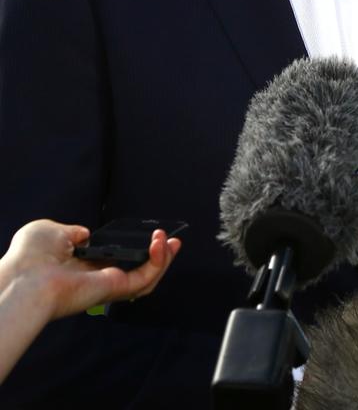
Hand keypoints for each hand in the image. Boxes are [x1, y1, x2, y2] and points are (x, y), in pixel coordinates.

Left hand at [0, 219, 180, 319]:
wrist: (23, 278)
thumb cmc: (29, 257)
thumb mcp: (51, 231)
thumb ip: (72, 231)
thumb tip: (85, 233)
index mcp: (81, 267)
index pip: (115, 260)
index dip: (133, 248)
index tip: (146, 233)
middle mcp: (97, 279)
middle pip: (136, 271)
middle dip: (158, 256)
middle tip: (171, 240)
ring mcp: (107, 286)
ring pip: (146, 278)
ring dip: (163, 259)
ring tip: (171, 240)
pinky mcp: (114, 289)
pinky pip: (144, 278)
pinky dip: (158, 262)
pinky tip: (161, 244)